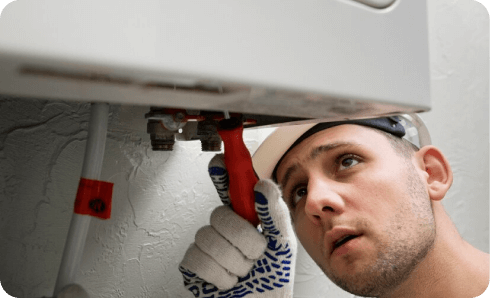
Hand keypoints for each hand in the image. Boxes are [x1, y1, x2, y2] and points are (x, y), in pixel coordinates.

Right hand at [179, 154, 296, 297]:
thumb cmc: (273, 277)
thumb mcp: (282, 242)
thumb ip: (275, 214)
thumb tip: (263, 186)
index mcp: (244, 217)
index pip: (228, 189)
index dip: (222, 174)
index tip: (219, 162)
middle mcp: (222, 227)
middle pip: (219, 214)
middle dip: (243, 239)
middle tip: (255, 253)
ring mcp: (205, 244)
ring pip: (208, 238)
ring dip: (234, 261)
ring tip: (243, 270)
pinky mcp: (192, 264)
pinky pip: (198, 258)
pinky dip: (220, 275)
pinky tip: (228, 280)